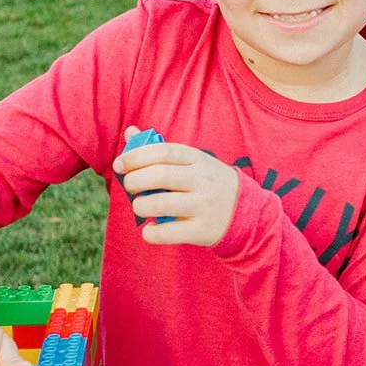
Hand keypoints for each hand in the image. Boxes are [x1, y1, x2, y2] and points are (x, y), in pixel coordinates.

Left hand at [113, 126, 239, 246]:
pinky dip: (151, 233)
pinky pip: (169, 233)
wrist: (245, 213)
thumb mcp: (192, 162)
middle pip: (160, 176)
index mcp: (198, 159)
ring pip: (162, 204)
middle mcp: (202, 180)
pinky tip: (147, 230)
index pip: (163, 152)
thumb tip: (129, 132)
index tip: (120, 164)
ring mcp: (203, 206)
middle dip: (134, 180)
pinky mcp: (202, 230)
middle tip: (128, 186)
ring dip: (140, 205)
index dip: (136, 156)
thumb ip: (160, 149)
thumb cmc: (207, 183)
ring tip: (138, 206)